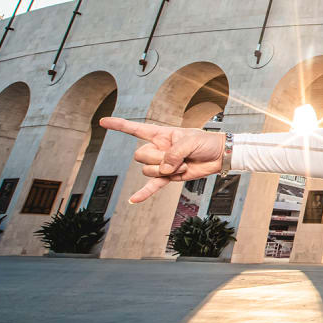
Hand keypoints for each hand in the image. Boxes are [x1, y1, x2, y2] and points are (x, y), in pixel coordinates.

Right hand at [99, 117, 225, 202]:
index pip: (136, 129)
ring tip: (185, 164)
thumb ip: (174, 153)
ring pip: (148, 171)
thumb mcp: (191, 141)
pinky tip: (133, 200)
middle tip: (178, 156)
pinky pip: (153, 186)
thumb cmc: (206, 142)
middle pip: (140, 155)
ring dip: (167, 170)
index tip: (103, 122)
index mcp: (161, 135)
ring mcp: (162, 164)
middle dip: (157, 158)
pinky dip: (144, 193)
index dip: (119, 125)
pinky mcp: (169, 177)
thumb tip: (163, 169)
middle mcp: (158, 149)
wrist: (219, 156)